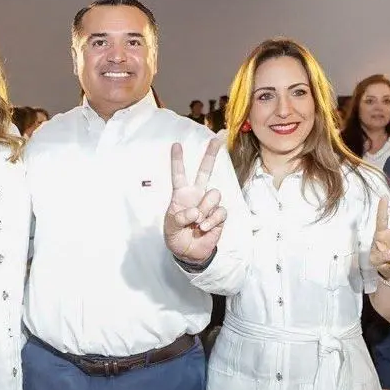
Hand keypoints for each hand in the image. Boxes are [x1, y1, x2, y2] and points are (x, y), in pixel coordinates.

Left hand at [164, 139, 227, 264]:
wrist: (189, 253)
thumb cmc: (176, 237)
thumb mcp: (170, 227)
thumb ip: (180, 217)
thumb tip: (196, 212)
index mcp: (181, 195)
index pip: (179, 174)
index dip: (177, 160)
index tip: (176, 145)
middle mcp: (196, 195)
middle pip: (205, 170)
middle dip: (211, 153)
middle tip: (219, 137)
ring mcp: (209, 204)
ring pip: (213, 194)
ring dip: (204, 209)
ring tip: (196, 222)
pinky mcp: (219, 215)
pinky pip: (219, 212)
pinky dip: (211, 221)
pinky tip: (204, 228)